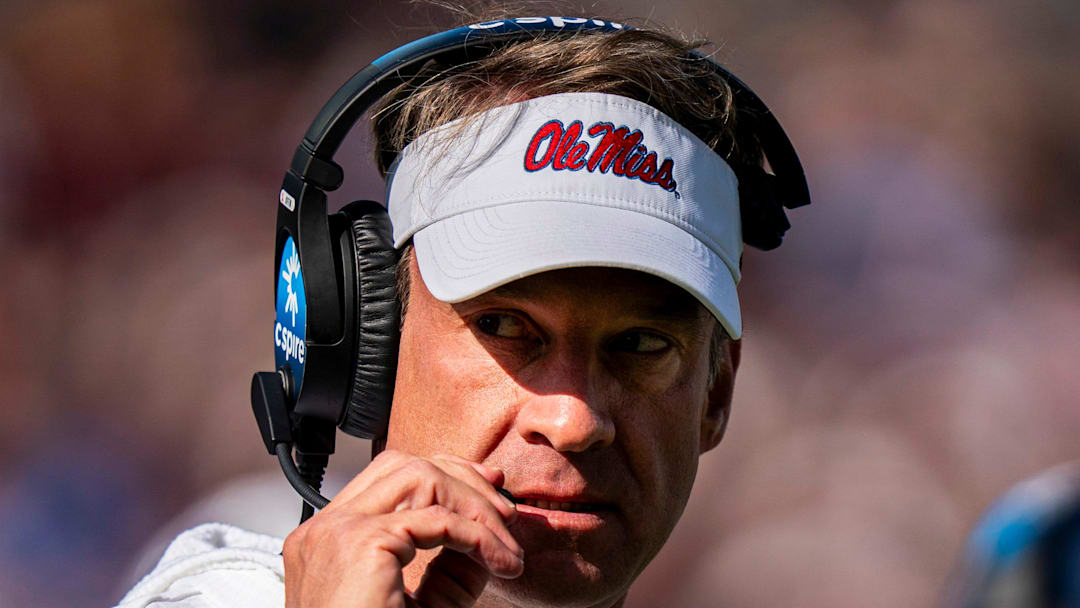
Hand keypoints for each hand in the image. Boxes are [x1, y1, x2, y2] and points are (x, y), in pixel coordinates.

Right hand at [282, 450, 523, 606]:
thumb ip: (447, 573)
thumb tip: (487, 542)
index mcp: (328, 541)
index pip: (389, 478)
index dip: (445, 475)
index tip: (488, 492)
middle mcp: (325, 530)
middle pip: (404, 465)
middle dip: (464, 480)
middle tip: (506, 514)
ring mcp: (338, 532)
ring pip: (420, 477)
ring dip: (474, 504)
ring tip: (504, 543)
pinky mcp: (361, 545)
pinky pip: (438, 520)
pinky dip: (479, 536)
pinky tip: (500, 564)